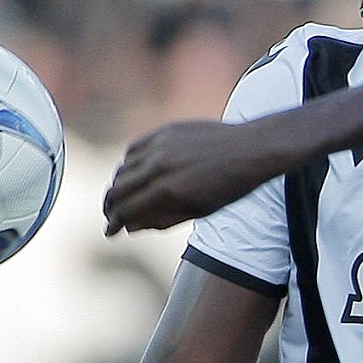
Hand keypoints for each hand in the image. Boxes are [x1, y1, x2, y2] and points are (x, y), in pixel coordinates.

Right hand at [103, 120, 272, 234]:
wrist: (253, 148)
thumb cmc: (230, 186)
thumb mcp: (199, 210)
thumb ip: (163, 219)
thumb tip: (131, 227)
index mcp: (169, 191)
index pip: (127, 211)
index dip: (115, 224)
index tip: (110, 232)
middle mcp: (160, 166)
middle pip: (118, 190)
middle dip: (110, 207)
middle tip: (111, 216)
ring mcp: (161, 145)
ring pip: (123, 169)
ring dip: (118, 185)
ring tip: (120, 197)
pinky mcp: (166, 131)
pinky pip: (135, 149)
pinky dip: (129, 163)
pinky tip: (132, 173)